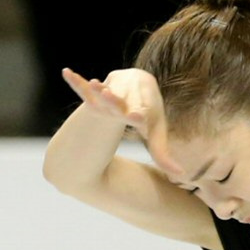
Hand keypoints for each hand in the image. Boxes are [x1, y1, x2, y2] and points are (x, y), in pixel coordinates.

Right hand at [61, 67, 182, 174]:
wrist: (142, 81)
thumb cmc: (148, 115)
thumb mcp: (156, 134)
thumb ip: (164, 156)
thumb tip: (183, 176)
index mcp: (146, 109)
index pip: (142, 114)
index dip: (138, 116)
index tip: (136, 117)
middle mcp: (131, 99)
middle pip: (122, 101)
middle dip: (115, 100)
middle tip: (109, 95)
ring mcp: (115, 92)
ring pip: (105, 92)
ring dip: (98, 89)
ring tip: (94, 85)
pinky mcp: (101, 88)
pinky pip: (87, 86)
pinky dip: (78, 81)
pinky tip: (66, 72)